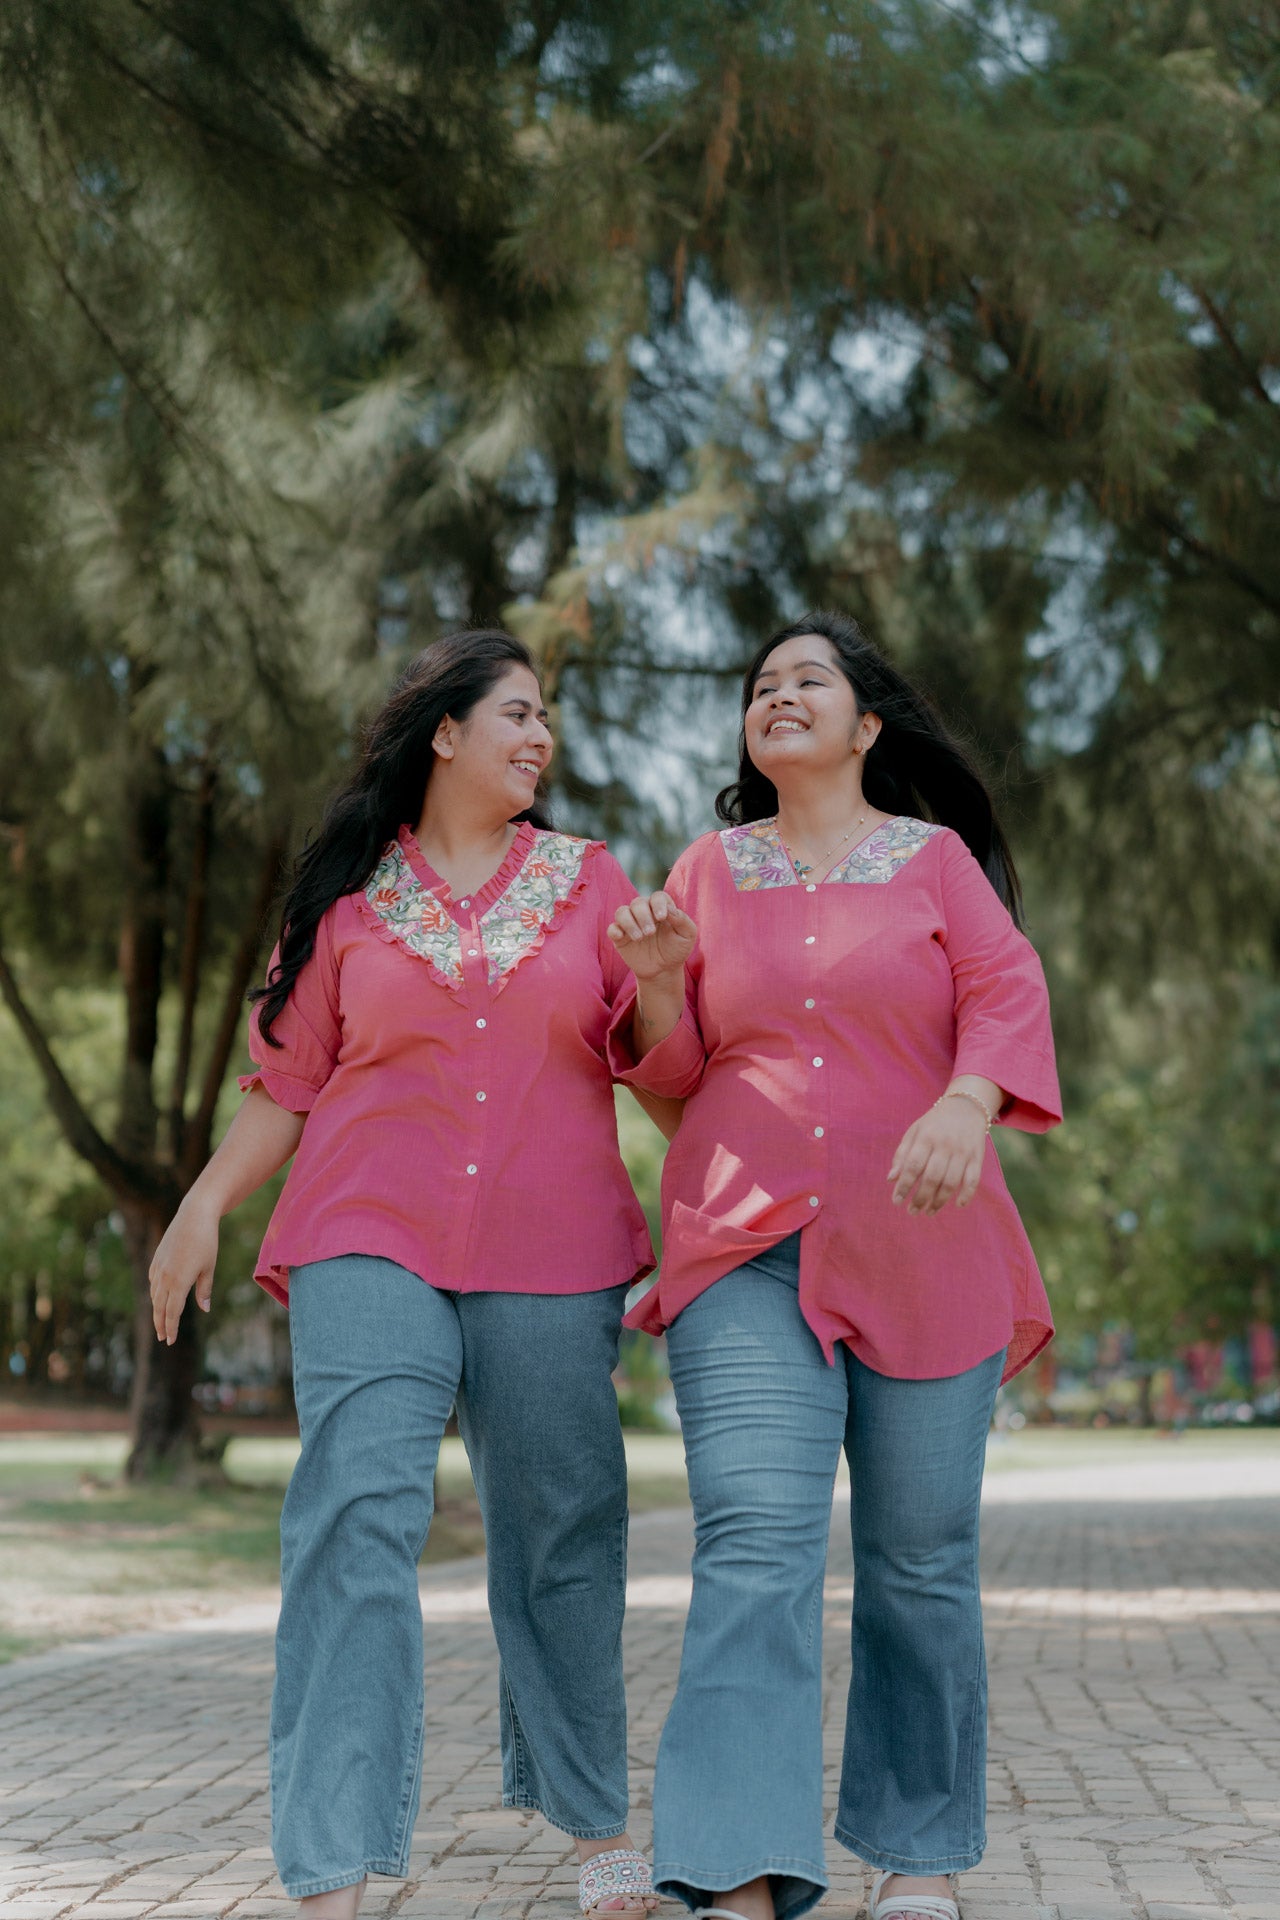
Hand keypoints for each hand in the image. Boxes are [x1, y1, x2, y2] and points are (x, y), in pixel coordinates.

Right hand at [149, 1194, 220, 1344]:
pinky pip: (153, 1282)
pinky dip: (155, 1294)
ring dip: (157, 1310)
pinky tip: (159, 1298)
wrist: (194, 1215)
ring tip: (161, 1322)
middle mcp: (164, 1277)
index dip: (171, 1328)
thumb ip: (204, 1290)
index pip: (172, 1312)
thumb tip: (205, 1309)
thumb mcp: (209, 1267)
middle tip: (163, 1338)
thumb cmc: (206, 1242)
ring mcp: (158, 1267)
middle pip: (159, 1307)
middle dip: (161, 1324)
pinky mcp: (156, 1259)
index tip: (170, 1341)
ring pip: (154, 1296)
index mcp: (178, 1281)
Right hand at [607, 892, 697, 980]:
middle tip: (650, 933)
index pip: (657, 896)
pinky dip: (614, 930)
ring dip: (629, 922)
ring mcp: (630, 923)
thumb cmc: (677, 949)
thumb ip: (682, 920)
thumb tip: (670, 909)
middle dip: (643, 916)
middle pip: (638, 902)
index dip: (658, 904)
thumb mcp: (687, 935)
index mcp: (661, 908)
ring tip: (639, 938)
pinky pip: (611, 928)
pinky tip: (621, 936)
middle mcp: (644, 912)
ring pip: (622, 912)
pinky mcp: (620, 937)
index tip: (661, 917)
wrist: (664, 970)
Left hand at [888, 1097, 988, 1215]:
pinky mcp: (977, 1157)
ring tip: (928, 1212)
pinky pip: (973, 1180)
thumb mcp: (914, 1132)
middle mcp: (945, 1145)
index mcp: (926, 1138)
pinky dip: (966, 1194)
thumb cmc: (934, 1123)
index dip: (904, 1185)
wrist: (966, 1107)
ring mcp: (962, 1152)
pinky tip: (957, 1205)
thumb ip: (902, 1154)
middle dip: (920, 1198)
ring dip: (939, 1201)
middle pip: (932, 1178)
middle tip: (912, 1211)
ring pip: (951, 1182)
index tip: (897, 1201)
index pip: (913, 1166)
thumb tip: (891, 1179)